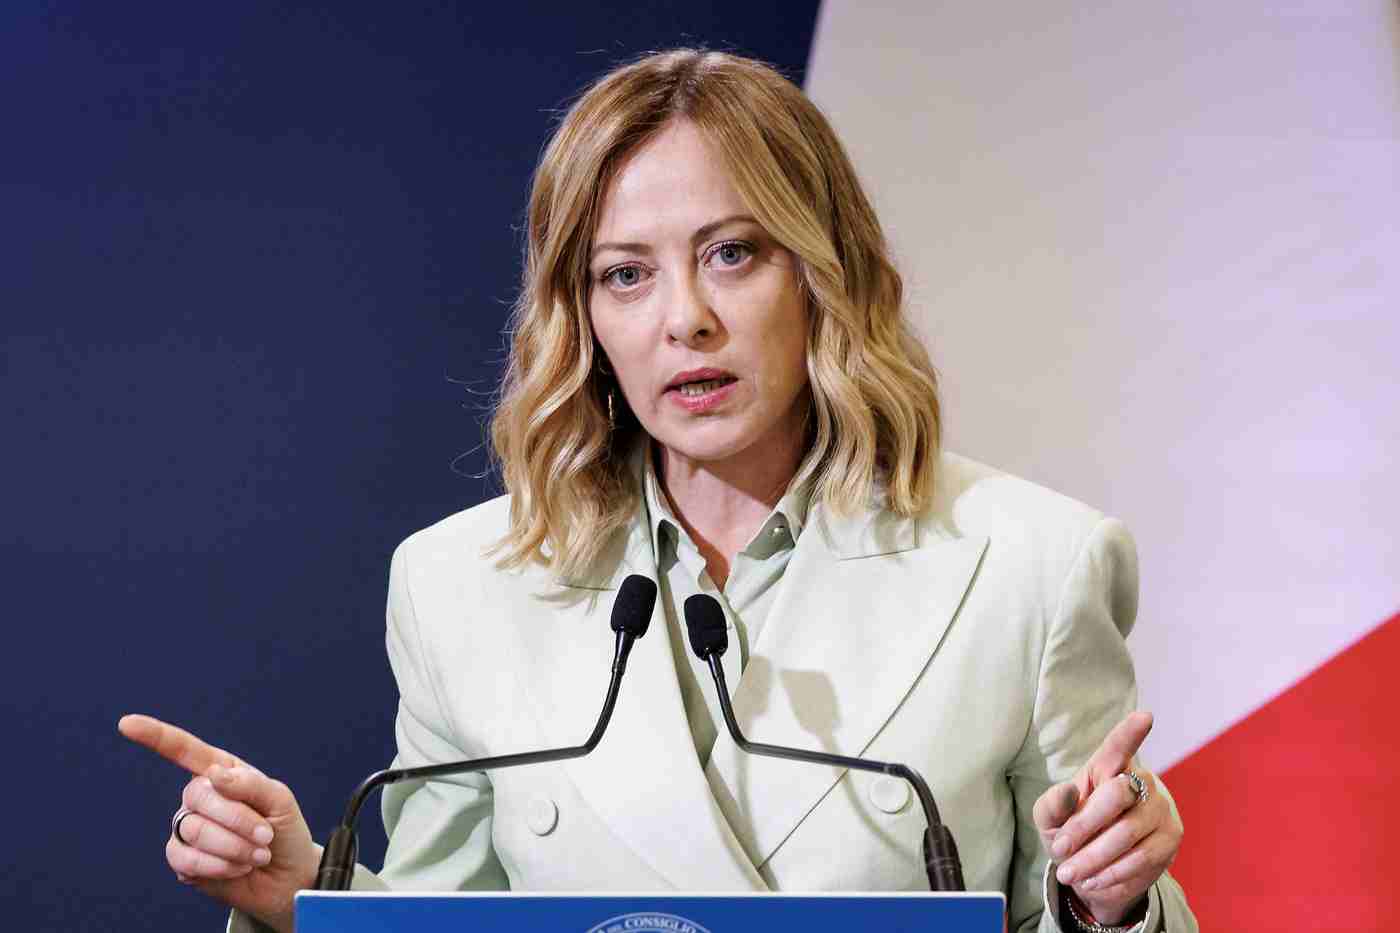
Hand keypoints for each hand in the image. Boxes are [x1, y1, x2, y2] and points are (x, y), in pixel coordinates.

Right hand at [118, 714, 320, 932]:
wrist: (286, 874)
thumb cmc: (283, 829)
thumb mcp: (280, 800)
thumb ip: (250, 784)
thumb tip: (212, 774)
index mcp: (221, 771)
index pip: (184, 750)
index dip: (155, 736)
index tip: (126, 723)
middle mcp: (199, 796)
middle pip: (200, 796)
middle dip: (239, 820)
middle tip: (266, 836)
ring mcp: (187, 826)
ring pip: (195, 830)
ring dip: (235, 847)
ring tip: (257, 854)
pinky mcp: (182, 859)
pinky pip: (186, 860)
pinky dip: (219, 866)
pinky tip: (238, 868)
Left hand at [1032, 711, 1182, 925]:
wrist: (1094, 873)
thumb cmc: (1070, 834)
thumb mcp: (1049, 821)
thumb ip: (1051, 805)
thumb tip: (1069, 792)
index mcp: (1106, 767)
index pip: (1118, 747)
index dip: (1130, 733)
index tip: (1144, 717)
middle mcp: (1139, 780)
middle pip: (1116, 794)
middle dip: (1083, 826)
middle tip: (1060, 849)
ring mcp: (1159, 808)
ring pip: (1126, 832)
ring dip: (1092, 858)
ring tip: (1069, 873)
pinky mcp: (1170, 838)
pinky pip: (1141, 857)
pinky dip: (1112, 872)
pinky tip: (1094, 879)